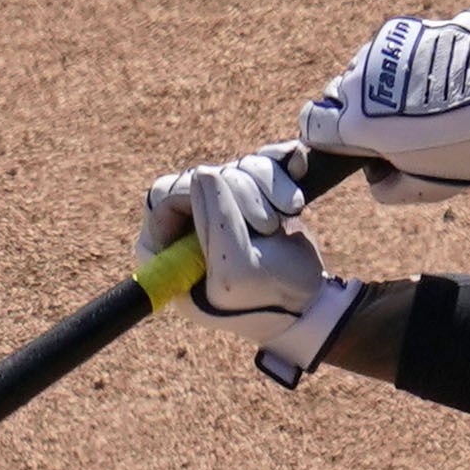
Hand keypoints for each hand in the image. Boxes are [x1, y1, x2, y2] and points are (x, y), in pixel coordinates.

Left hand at [137, 146, 355, 386]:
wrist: (305, 305)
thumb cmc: (264, 300)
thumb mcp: (234, 269)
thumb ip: (214, 221)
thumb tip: (204, 173)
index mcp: (164, 247)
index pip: (166, 195)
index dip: (200, 196)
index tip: (234, 217)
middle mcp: (186, 222)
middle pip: (205, 176)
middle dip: (243, 195)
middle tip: (267, 228)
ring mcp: (219, 205)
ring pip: (236, 169)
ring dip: (268, 188)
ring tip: (284, 222)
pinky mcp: (249, 193)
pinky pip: (260, 164)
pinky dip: (282, 174)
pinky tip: (294, 199)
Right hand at [299, 10, 469, 203]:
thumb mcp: (431, 185)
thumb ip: (388, 188)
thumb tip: (374, 176)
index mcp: (357, 123)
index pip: (310, 125)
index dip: (326, 138)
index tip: (350, 145)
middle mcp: (360, 82)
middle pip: (336, 95)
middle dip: (355, 112)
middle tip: (393, 128)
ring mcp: (381, 50)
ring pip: (362, 71)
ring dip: (379, 87)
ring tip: (420, 103)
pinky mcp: (406, 29)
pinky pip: (390, 52)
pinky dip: (402, 66)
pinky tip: (434, 79)